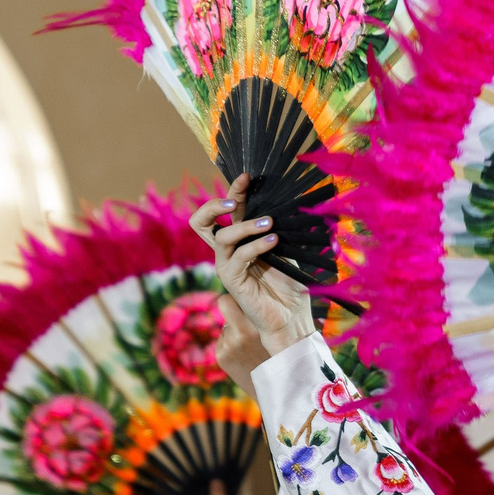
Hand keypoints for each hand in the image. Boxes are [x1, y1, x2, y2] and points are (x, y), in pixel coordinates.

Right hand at [193, 181, 313, 392]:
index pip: (228, 210)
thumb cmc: (290, 285)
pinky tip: (273, 241)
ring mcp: (226, 266)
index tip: (248, 176)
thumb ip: (278, 228)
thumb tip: (287, 201)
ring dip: (245, 226)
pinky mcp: (232, 281)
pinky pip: (238, 257)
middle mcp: (227, 251)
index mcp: (240, 240)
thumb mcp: (287, 249)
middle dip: (215, 204)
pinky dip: (256, 246)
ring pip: (222, 236)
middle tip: (237, 199)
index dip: (233, 190)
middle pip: (201, 222)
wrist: (292, 318)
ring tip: (269, 224)